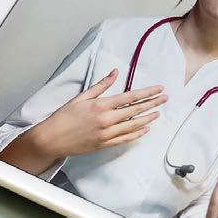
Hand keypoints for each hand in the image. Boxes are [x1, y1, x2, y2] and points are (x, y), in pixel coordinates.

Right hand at [34, 68, 166, 159]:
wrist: (52, 139)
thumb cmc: (64, 116)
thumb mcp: (81, 97)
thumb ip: (101, 85)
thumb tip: (115, 72)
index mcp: (101, 106)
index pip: (130, 97)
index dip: (147, 93)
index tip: (158, 89)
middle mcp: (107, 120)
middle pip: (136, 110)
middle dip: (153, 103)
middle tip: (165, 98)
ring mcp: (107, 134)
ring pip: (133, 125)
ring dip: (148, 118)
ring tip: (158, 113)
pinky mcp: (105, 144)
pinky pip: (126, 138)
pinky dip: (137, 133)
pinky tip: (145, 129)